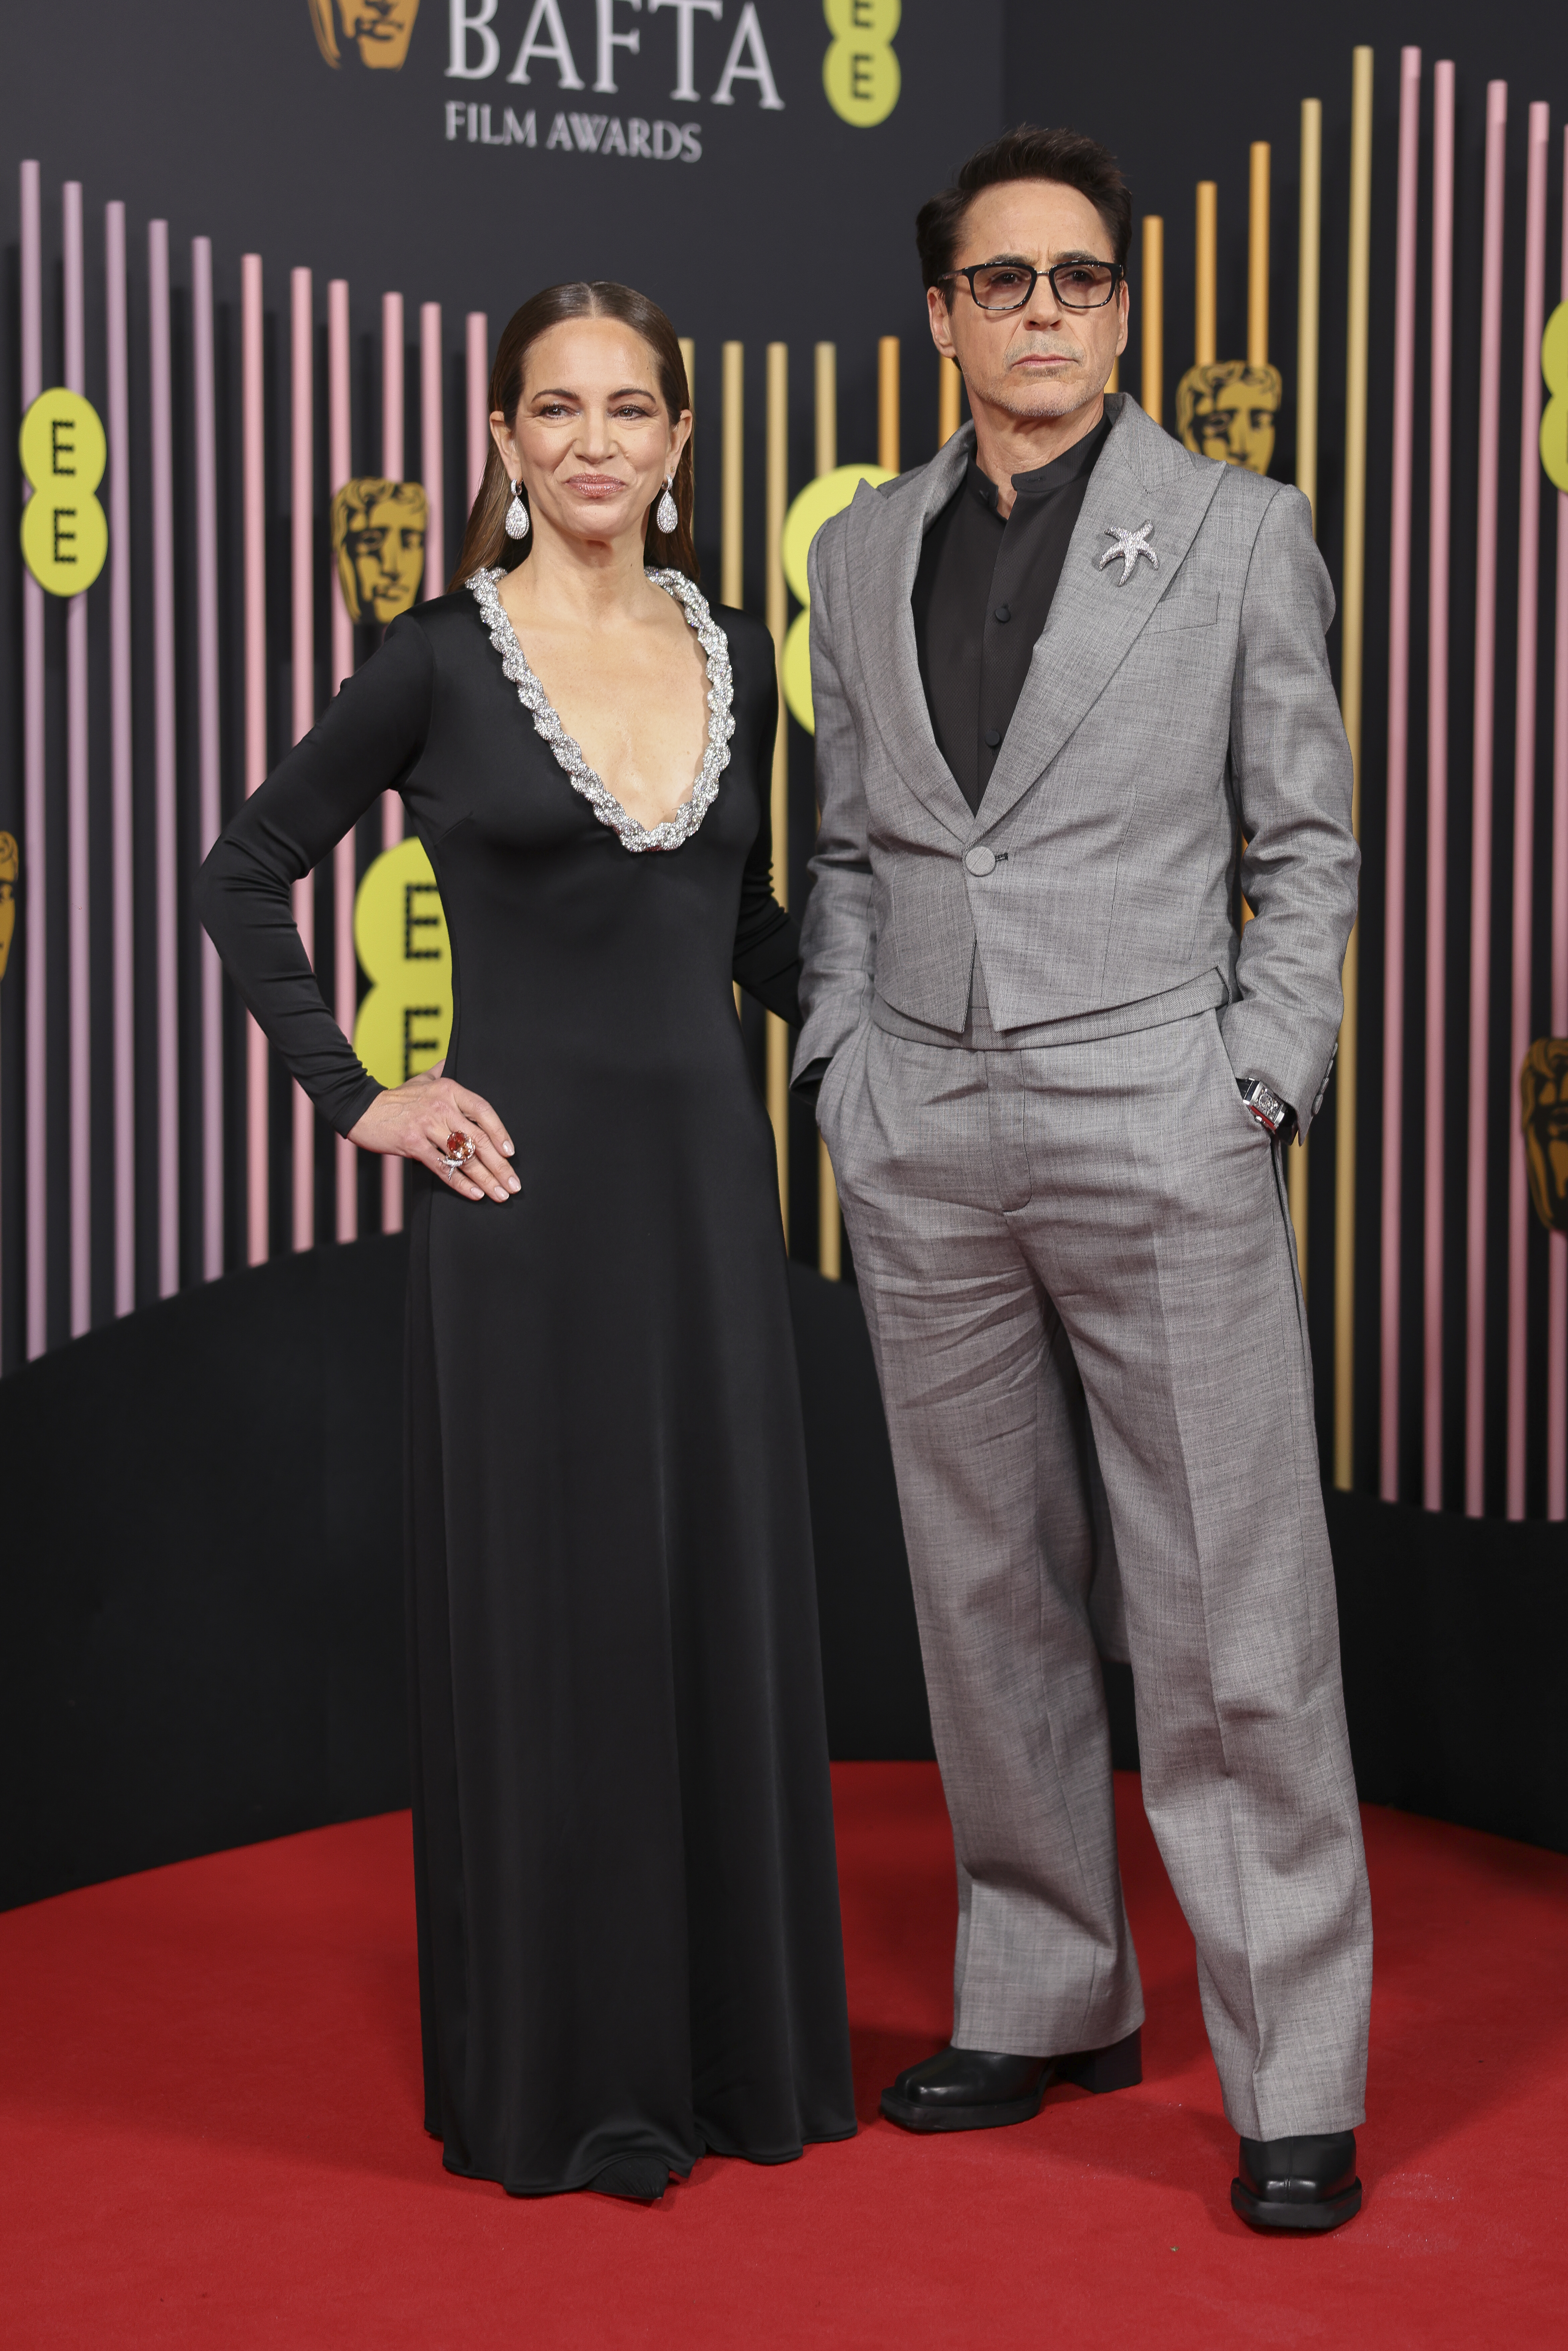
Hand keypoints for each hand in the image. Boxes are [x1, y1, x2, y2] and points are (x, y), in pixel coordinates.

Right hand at [347, 1063, 518, 1202]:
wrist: (361, 1108)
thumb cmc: (397, 1098)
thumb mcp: (423, 1079)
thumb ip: (442, 1072)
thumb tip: (455, 1060)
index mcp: (449, 1089)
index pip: (484, 1111)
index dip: (500, 1132)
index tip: (511, 1152)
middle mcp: (441, 1106)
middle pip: (478, 1139)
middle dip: (499, 1165)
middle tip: (514, 1184)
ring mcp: (427, 1125)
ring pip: (463, 1156)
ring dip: (485, 1179)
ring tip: (500, 1194)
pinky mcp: (413, 1144)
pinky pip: (442, 1168)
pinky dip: (460, 1183)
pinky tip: (475, 1194)